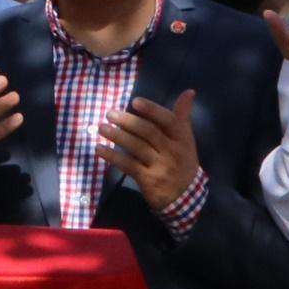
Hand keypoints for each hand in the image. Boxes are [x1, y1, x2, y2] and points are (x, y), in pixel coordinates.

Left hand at [101, 89, 202, 211]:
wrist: (185, 197)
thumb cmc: (181, 161)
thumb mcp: (186, 140)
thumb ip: (182, 116)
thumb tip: (189, 92)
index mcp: (183, 139)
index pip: (169, 121)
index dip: (152, 110)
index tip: (134, 101)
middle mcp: (173, 152)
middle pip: (149, 133)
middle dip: (128, 121)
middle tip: (109, 114)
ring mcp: (160, 167)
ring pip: (137, 148)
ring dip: (117, 136)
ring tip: (101, 128)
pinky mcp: (148, 180)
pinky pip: (128, 165)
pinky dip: (112, 157)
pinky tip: (99, 149)